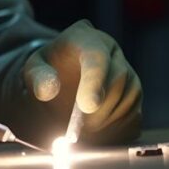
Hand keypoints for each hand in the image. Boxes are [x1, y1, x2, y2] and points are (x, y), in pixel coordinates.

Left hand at [22, 19, 141, 143]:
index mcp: (85, 37)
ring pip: (129, 97)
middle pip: (118, 78)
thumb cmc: (48, 71)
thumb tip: (47, 90)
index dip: (94, 81)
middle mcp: (111, 50)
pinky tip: (97, 130)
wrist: (62, 80)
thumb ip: (37, 78)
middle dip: (100, 107)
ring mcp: (127, 70)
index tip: (87, 106)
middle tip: (79, 128)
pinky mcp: (133, 93)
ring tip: (84, 128)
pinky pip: (134, 113)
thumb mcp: (34, 69)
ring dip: (108, 119)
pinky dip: (117, 127)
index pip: (97, 55)